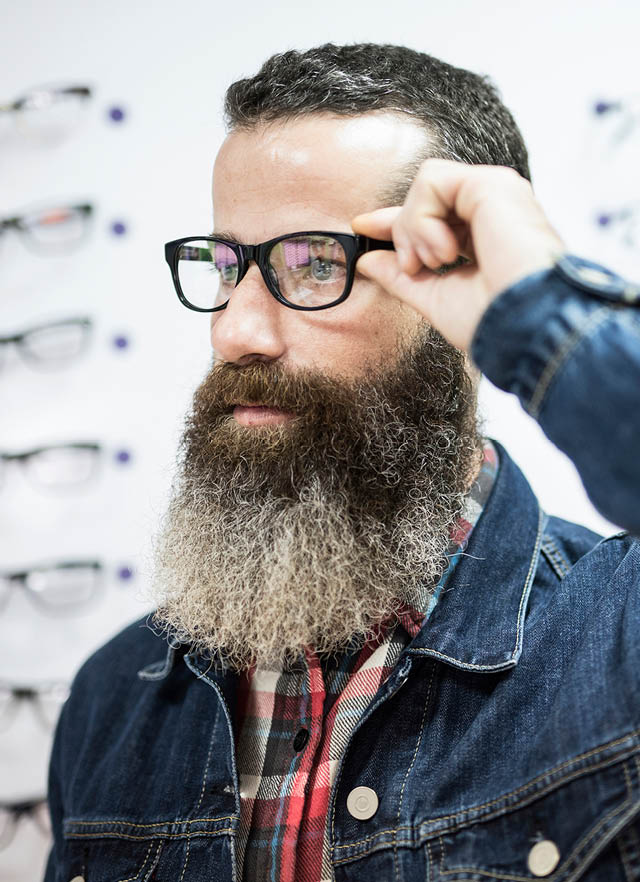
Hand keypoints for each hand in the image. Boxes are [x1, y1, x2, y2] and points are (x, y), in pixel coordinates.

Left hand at [351, 159, 565, 352]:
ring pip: (424, 185)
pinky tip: (444, 250)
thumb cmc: (490, 321)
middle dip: (404, 232)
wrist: (520, 327)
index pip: (432, 214)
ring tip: (436, 261)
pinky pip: (430, 182)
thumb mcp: (434, 297)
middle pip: (423, 196)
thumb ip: (401, 277)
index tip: (362, 227)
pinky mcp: (491, 184)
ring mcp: (494, 193)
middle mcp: (492, 209)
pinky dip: (423, 220)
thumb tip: (367, 261)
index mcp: (484, 234)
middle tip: (416, 267)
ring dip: (415, 228)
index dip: (396, 220)